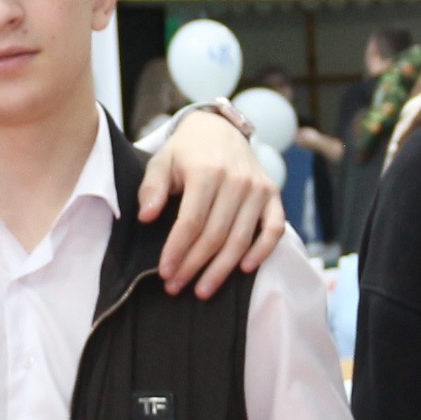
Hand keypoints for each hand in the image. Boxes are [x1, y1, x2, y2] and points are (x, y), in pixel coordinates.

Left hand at [142, 107, 284, 296]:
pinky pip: (274, 229)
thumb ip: (152, 188)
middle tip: (176, 287)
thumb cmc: (186, 152)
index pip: (191, 221)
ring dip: (222, 269)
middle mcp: (236, 180)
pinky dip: (263, 251)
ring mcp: (258, 188)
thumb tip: (146, 217)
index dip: (177, 250)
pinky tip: (245, 270)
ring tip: (203, 290)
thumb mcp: (161, 162)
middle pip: (215, 235)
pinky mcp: (272, 194)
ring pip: (241, 238)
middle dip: (194, 266)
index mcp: (206, 171)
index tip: (164, 272)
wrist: (220, 129)